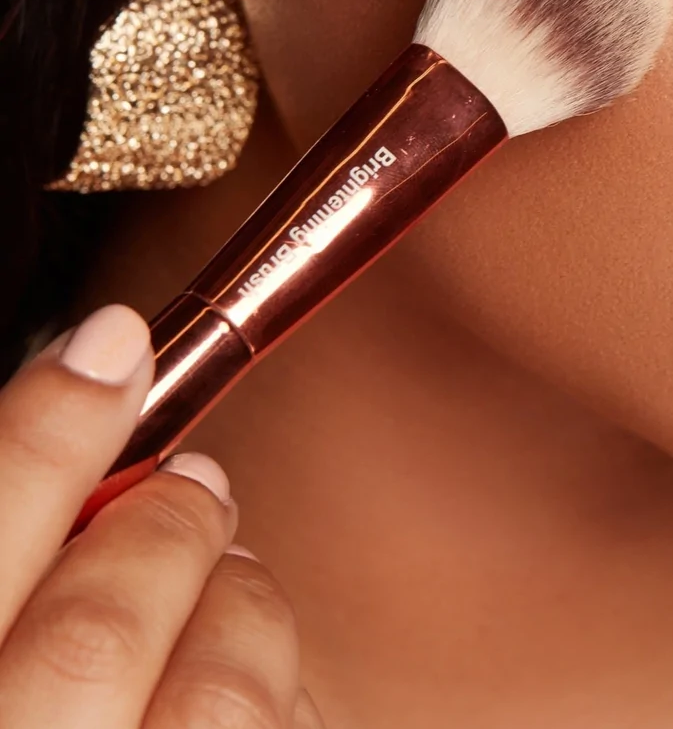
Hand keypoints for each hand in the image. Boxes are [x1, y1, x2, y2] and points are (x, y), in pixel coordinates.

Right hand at [0, 303, 322, 726]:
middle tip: (190, 487)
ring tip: (221, 584)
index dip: (42, 434)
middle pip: (95, 632)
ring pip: (218, 704)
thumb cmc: (25, 702)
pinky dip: (281, 696)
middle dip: (159, 529)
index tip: (110, 345)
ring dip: (238, 611)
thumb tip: (79, 403)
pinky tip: (245, 686)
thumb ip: (12, 565)